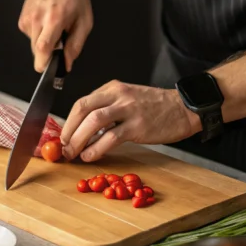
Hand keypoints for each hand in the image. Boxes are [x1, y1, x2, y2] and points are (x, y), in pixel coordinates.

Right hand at [18, 0, 92, 71]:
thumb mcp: (85, 19)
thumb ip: (76, 44)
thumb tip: (67, 64)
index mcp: (54, 19)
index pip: (42, 48)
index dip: (45, 63)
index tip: (51, 70)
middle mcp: (37, 19)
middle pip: (37, 52)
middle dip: (48, 54)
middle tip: (61, 42)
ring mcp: (27, 19)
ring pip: (34, 46)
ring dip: (45, 43)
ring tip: (54, 26)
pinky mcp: (22, 20)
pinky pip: (31, 37)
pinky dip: (39, 35)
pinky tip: (46, 21)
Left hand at [60, 80, 200, 161]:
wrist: (183, 108)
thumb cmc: (155, 107)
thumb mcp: (128, 98)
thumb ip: (108, 108)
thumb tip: (84, 129)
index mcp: (113, 88)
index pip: (82, 102)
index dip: (69, 121)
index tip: (64, 136)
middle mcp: (118, 95)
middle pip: (83, 108)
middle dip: (69, 129)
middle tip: (63, 146)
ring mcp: (128, 109)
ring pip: (94, 121)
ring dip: (79, 139)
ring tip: (73, 153)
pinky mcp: (138, 126)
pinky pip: (111, 137)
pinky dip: (96, 148)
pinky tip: (90, 156)